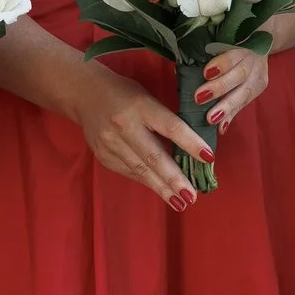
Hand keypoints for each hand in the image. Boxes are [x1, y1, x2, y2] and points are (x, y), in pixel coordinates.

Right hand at [68, 67, 213, 209]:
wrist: (85, 94)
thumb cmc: (125, 93)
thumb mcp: (147, 97)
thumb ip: (165, 119)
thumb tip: (191, 147)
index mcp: (141, 106)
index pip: (171, 127)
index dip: (191, 143)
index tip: (208, 158)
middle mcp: (124, 126)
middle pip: (154, 156)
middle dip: (174, 179)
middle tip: (192, 195)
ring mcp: (111, 143)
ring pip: (141, 170)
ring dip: (162, 188)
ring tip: (180, 202)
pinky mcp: (103, 156)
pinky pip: (130, 172)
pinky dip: (148, 182)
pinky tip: (162, 191)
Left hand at [194, 48, 268, 133]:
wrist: (257, 40)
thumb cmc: (229, 42)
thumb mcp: (218, 42)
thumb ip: (203, 55)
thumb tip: (179, 70)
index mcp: (242, 44)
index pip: (233, 54)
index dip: (221, 64)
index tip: (205, 74)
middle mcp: (253, 60)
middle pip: (239, 75)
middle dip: (220, 88)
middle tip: (200, 98)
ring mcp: (258, 75)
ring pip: (244, 93)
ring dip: (227, 108)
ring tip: (211, 119)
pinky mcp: (259, 88)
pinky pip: (244, 104)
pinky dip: (231, 116)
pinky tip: (221, 128)